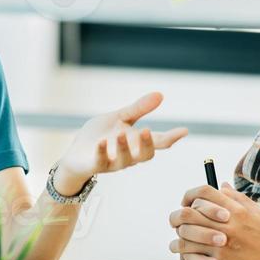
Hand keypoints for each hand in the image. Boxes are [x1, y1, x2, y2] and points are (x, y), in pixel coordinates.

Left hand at [52, 92, 187, 193]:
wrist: (75, 154)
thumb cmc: (100, 136)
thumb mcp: (119, 118)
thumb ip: (138, 109)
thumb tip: (160, 94)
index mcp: (136, 142)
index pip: (158, 142)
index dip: (171, 137)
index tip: (184, 130)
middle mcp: (129, 155)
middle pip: (146, 155)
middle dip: (147, 145)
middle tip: (147, 130)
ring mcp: (113, 162)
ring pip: (125, 160)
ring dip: (124, 148)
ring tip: (121, 134)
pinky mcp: (96, 165)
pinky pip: (101, 162)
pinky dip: (102, 152)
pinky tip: (102, 142)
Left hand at [168, 183, 259, 259]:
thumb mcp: (259, 215)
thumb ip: (238, 198)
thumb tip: (221, 186)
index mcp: (236, 211)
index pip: (203, 193)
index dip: (189, 196)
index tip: (186, 204)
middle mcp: (227, 226)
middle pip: (187, 214)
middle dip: (177, 218)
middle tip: (176, 224)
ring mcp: (221, 247)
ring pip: (184, 239)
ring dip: (178, 242)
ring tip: (178, 245)